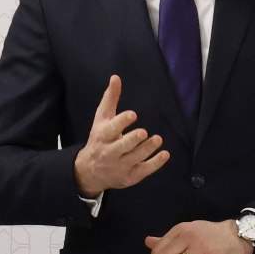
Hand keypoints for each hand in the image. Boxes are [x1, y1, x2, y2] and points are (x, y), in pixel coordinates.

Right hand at [72, 74, 169, 197]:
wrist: (89, 171)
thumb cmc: (99, 139)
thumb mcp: (101, 119)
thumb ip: (110, 99)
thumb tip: (116, 77)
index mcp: (102, 136)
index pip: (111, 130)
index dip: (121, 122)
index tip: (132, 115)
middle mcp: (109, 152)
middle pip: (122, 146)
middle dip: (133, 139)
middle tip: (143, 132)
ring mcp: (120, 166)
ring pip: (135, 158)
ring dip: (147, 149)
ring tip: (157, 139)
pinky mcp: (129, 176)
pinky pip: (144, 170)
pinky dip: (155, 163)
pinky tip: (165, 154)